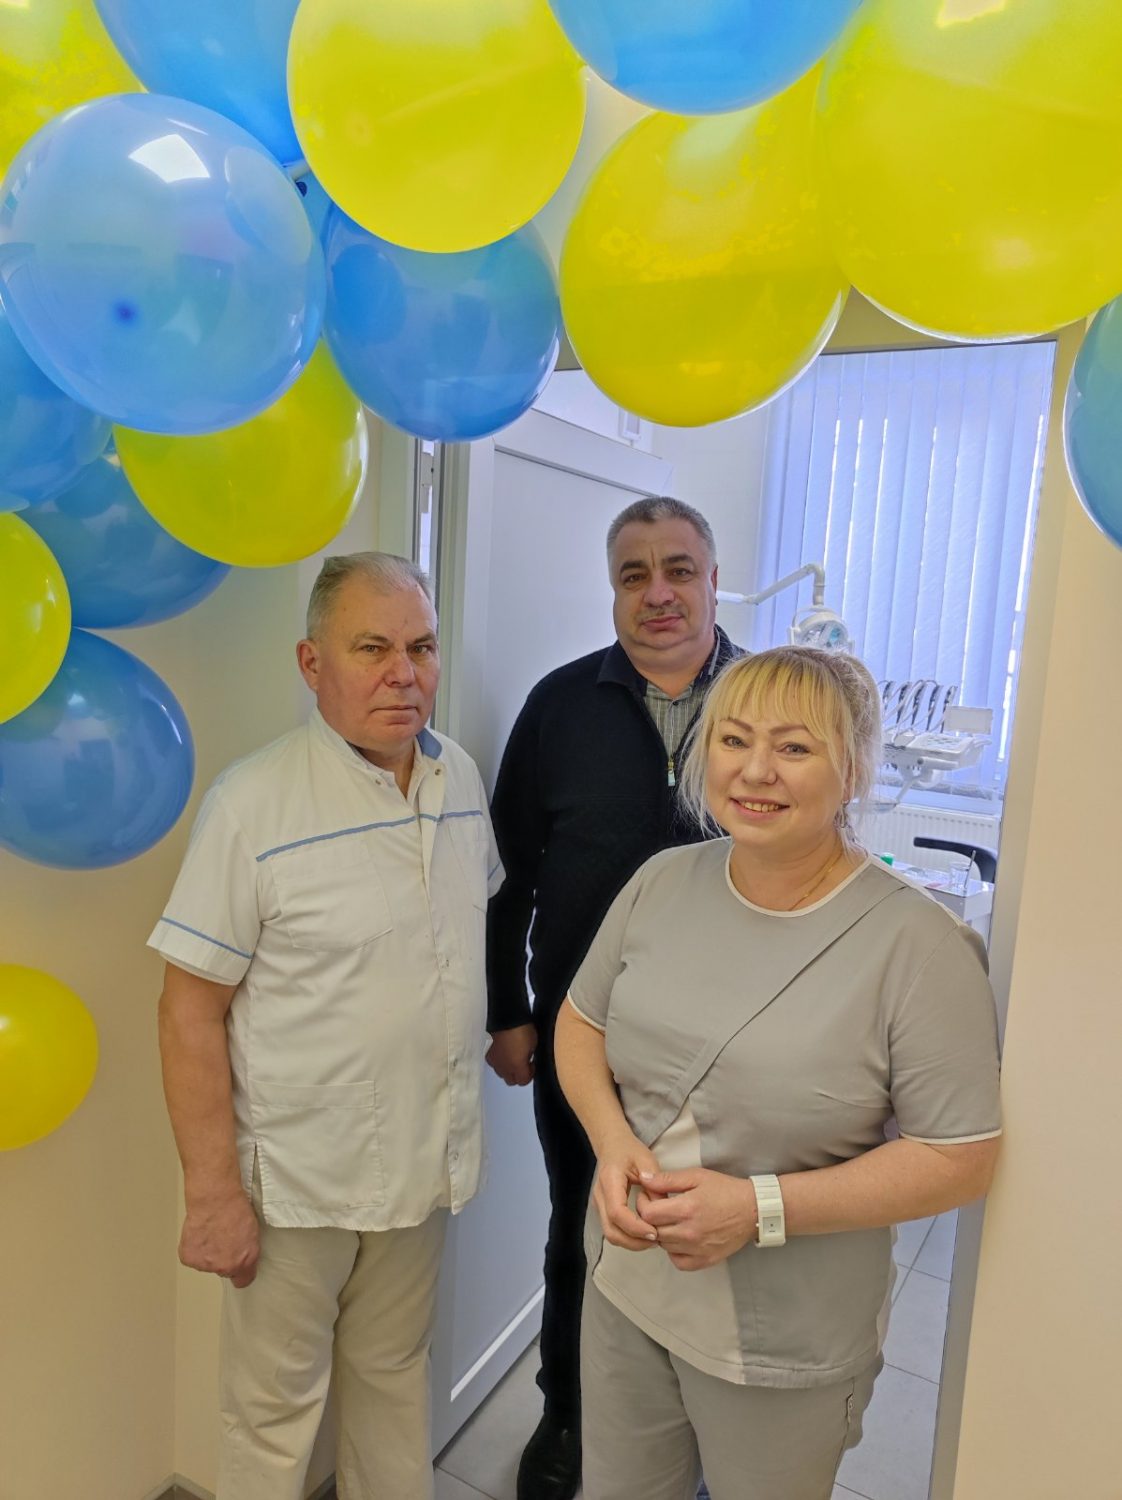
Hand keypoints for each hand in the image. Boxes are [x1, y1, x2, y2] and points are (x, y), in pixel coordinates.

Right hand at [179, 1189, 259, 1287]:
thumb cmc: (235, 1208)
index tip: (238, 1267)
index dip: (240, 1273)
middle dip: (223, 1258)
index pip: (243, 1281)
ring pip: (206, 1263)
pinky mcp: (189, 1258)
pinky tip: (199, 1233)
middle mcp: (225, 1267)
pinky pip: (191, 1257)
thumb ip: (247, 1251)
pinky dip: (193, 1248)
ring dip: (207, 1252)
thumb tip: (242, 1255)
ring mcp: (205, 1265)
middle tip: (222, 1238)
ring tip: (211, 1231)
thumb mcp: (253, 1232)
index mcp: (245, 1261)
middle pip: (223, 1270)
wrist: (215, 1198)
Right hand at [486, 1024, 536, 1085]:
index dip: (530, 1074)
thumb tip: (526, 1058)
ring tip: (513, 1056)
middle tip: (523, 1063)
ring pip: (501, 1073)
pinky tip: (504, 1051)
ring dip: (508, 1069)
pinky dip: (500, 1061)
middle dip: (518, 1075)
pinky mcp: (487, 1053)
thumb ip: (530, 1056)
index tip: (532, 1064)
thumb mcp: (533, 1043)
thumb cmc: (521, 1028)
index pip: (524, 1081)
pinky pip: (494, 1063)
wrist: (505, 1016)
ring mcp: (494, 1061)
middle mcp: (503, 1067)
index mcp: (517, 1066)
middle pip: (511, 1081)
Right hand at [593, 1127, 661, 1252]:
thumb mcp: (646, 1160)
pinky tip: (644, 1233)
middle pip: (610, 1230)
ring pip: (610, 1234)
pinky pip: (612, 1230)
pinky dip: (627, 1237)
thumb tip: (663, 1209)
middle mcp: (600, 1195)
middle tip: (656, 1240)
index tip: (654, 1232)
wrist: (612, 1145)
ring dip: (631, 1242)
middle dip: (634, 1241)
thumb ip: (655, 1183)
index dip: (635, 1227)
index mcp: (609, 1180)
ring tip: (652, 1239)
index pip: (617, 1212)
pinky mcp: (603, 1210)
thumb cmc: (629, 1150)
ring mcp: (599, 1204)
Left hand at [636, 1168, 756, 1270]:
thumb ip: (667, 1179)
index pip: (648, 1214)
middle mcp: (689, 1232)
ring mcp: (697, 1249)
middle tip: (658, 1207)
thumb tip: (644, 1179)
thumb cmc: (726, 1190)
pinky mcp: (705, 1260)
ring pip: (664, 1246)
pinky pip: (678, 1262)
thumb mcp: (697, 1176)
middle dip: (650, 1218)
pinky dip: (674, 1252)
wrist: (753, 1210)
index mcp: (686, 1208)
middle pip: (653, 1230)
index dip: (643, 1203)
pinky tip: (679, 1239)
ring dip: (662, 1233)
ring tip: (671, 1221)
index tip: (649, 1197)